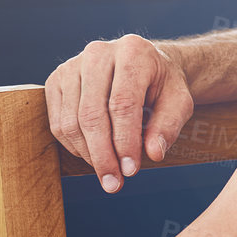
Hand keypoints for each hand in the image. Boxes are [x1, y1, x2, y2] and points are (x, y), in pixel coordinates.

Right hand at [45, 34, 192, 191]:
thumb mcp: (179, 102)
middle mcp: (97, 53)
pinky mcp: (56, 80)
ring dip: (88, 155)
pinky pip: (58, 122)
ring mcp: (72, 65)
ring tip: (108, 173)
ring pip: (71, 121)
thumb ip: (169, 126)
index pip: (122, 104)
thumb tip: (153, 154)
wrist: (145, 64)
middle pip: (92, 114)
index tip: (131, 170)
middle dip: (103, 155)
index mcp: (132, 52)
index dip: (125, 141)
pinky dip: (74, 146)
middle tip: (114, 184)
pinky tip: (94, 156)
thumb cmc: (164, 85)